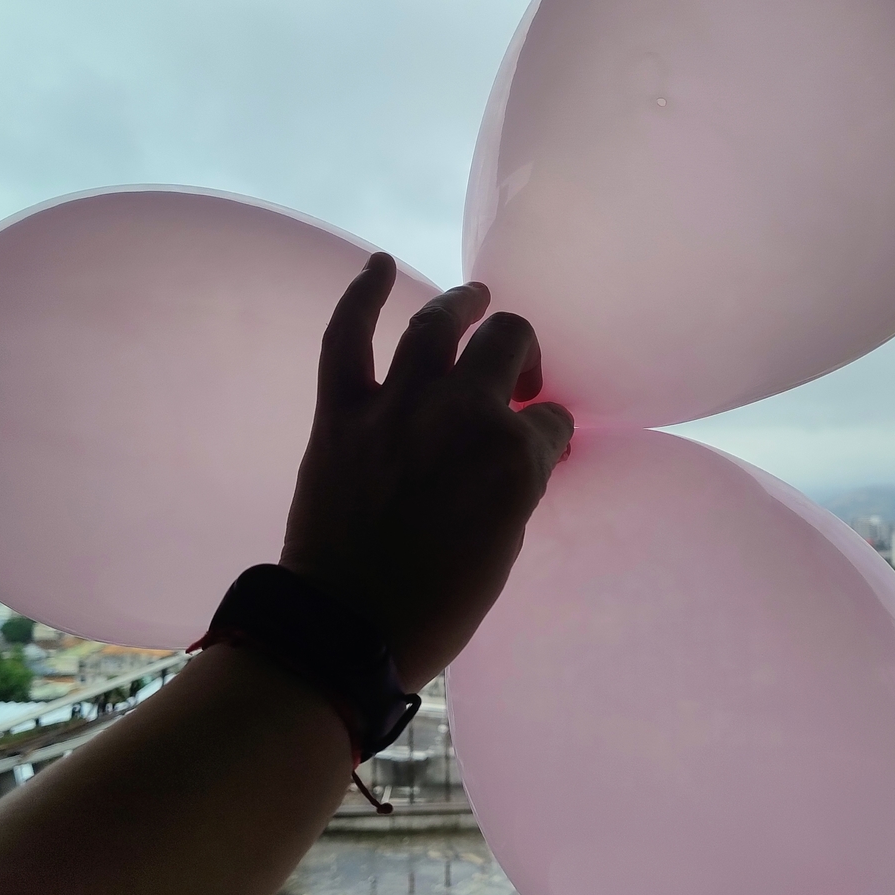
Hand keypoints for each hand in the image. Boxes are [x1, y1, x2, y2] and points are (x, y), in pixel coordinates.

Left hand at [280, 253, 573, 690]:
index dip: (549, 431)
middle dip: (523, 356)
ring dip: (462, 303)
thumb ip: (515, 485)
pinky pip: (346, 337)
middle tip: (518, 378)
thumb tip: (520, 453)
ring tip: (474, 299)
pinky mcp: (343, 412)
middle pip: (509, 346)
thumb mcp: (504, 547)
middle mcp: (464, 414)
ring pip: (438, 325)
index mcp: (515, 458)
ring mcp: (400, 405)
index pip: (551, 421)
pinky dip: (359, 294)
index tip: (541, 443)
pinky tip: (376, 265)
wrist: (348, 629)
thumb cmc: (438, 607)